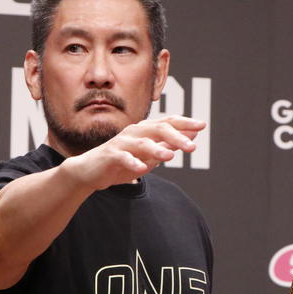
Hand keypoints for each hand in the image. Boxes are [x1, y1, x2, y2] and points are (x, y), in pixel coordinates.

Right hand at [62, 115, 205, 190]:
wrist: (90, 171)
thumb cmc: (121, 162)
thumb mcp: (149, 155)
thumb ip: (169, 145)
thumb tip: (193, 136)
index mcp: (145, 130)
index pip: (168, 122)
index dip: (185, 123)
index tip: (202, 125)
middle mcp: (134, 132)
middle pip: (158, 128)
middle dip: (176, 136)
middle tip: (192, 147)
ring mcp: (121, 143)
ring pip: (142, 142)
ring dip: (156, 148)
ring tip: (170, 156)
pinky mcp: (110, 156)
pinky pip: (122, 158)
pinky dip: (132, 163)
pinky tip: (142, 169)